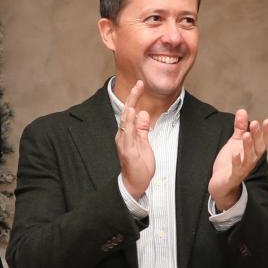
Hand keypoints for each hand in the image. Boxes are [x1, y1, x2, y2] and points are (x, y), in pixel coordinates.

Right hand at [115, 80, 156, 199]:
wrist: (135, 183)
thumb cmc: (139, 165)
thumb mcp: (144, 143)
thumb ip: (143, 129)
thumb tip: (143, 113)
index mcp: (127, 133)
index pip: (130, 112)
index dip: (134, 98)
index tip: (140, 85)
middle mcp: (123, 136)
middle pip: (127, 113)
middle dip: (132, 98)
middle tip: (139, 84)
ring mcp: (124, 143)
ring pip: (125, 123)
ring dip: (130, 108)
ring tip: (134, 96)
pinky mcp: (127, 151)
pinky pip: (128, 136)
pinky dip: (129, 125)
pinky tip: (131, 115)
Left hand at [208, 109, 267, 210]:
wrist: (220, 184)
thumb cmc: (229, 163)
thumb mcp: (234, 142)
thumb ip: (239, 128)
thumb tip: (242, 111)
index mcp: (252, 152)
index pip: (263, 142)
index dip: (266, 133)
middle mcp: (251, 161)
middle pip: (257, 148)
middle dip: (257, 136)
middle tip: (255, 123)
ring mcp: (243, 169)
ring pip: (249, 158)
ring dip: (248, 147)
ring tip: (246, 135)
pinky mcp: (233, 176)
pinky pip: (237, 169)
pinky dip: (237, 161)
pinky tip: (235, 153)